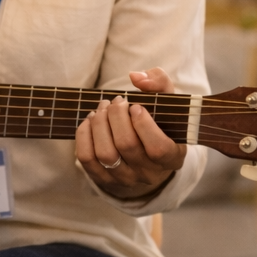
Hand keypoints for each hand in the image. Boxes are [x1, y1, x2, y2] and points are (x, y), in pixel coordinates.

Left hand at [75, 68, 185, 197]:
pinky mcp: (103, 179)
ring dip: (99, 124)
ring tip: (102, 109)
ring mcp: (125, 179)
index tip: (136, 106)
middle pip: (126, 145)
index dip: (144, 124)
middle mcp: (149, 173)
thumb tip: (136, 77)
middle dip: (116, 116)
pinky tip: (90, 121)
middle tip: (116, 101)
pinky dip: (84, 135)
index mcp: (172, 157)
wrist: (146, 156)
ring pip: (105, 153)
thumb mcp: (169, 104)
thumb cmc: (159, 124)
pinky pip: (87, 159)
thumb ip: (159, 83)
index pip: (158, 148)